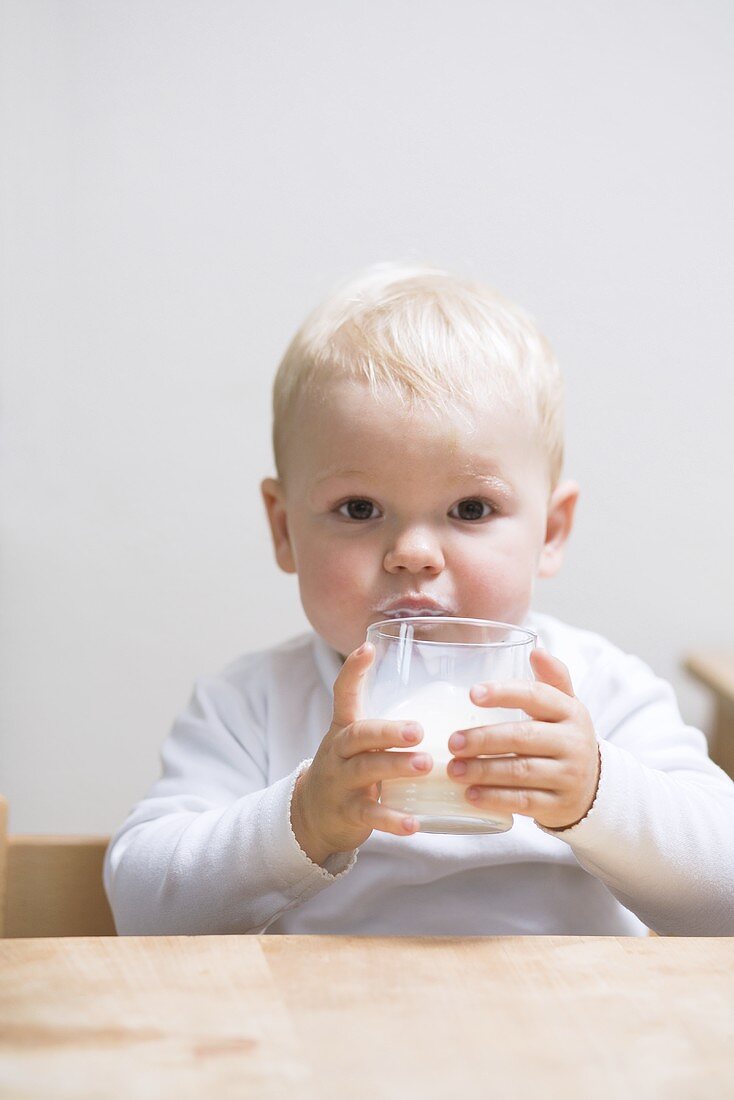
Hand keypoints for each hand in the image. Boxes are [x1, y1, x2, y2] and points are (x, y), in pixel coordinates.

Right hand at [291, 642, 431, 864]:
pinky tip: (413, 824)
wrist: (311, 815)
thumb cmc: (348, 769)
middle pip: (359, 734)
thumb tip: (436, 695)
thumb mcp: (356, 741)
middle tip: (418, 730)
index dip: (353, 670)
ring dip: (395, 767)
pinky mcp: (347, 811)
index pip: (343, 693)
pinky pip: (369, 814)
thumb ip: (384, 722)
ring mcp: (340, 782)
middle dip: (388, 731)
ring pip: (366, 771)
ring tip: (425, 765)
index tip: (367, 648)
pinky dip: (392, 819)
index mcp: (345, 728)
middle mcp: (339, 751)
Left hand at [446, 649, 600, 830]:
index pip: (537, 696)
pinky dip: (495, 798)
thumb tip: (536, 649)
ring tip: (454, 769)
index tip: (472, 693)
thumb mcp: (566, 707)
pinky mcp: (560, 805)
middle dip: (484, 739)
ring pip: (521, 772)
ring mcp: (569, 776)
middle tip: (452, 742)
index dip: (504, 693)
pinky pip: (524, 802)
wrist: (595, 789)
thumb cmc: (565, 739)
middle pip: (523, 737)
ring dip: (483, 771)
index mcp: (570, 711)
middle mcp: (573, 742)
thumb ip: (552, 679)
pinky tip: (470, 794)